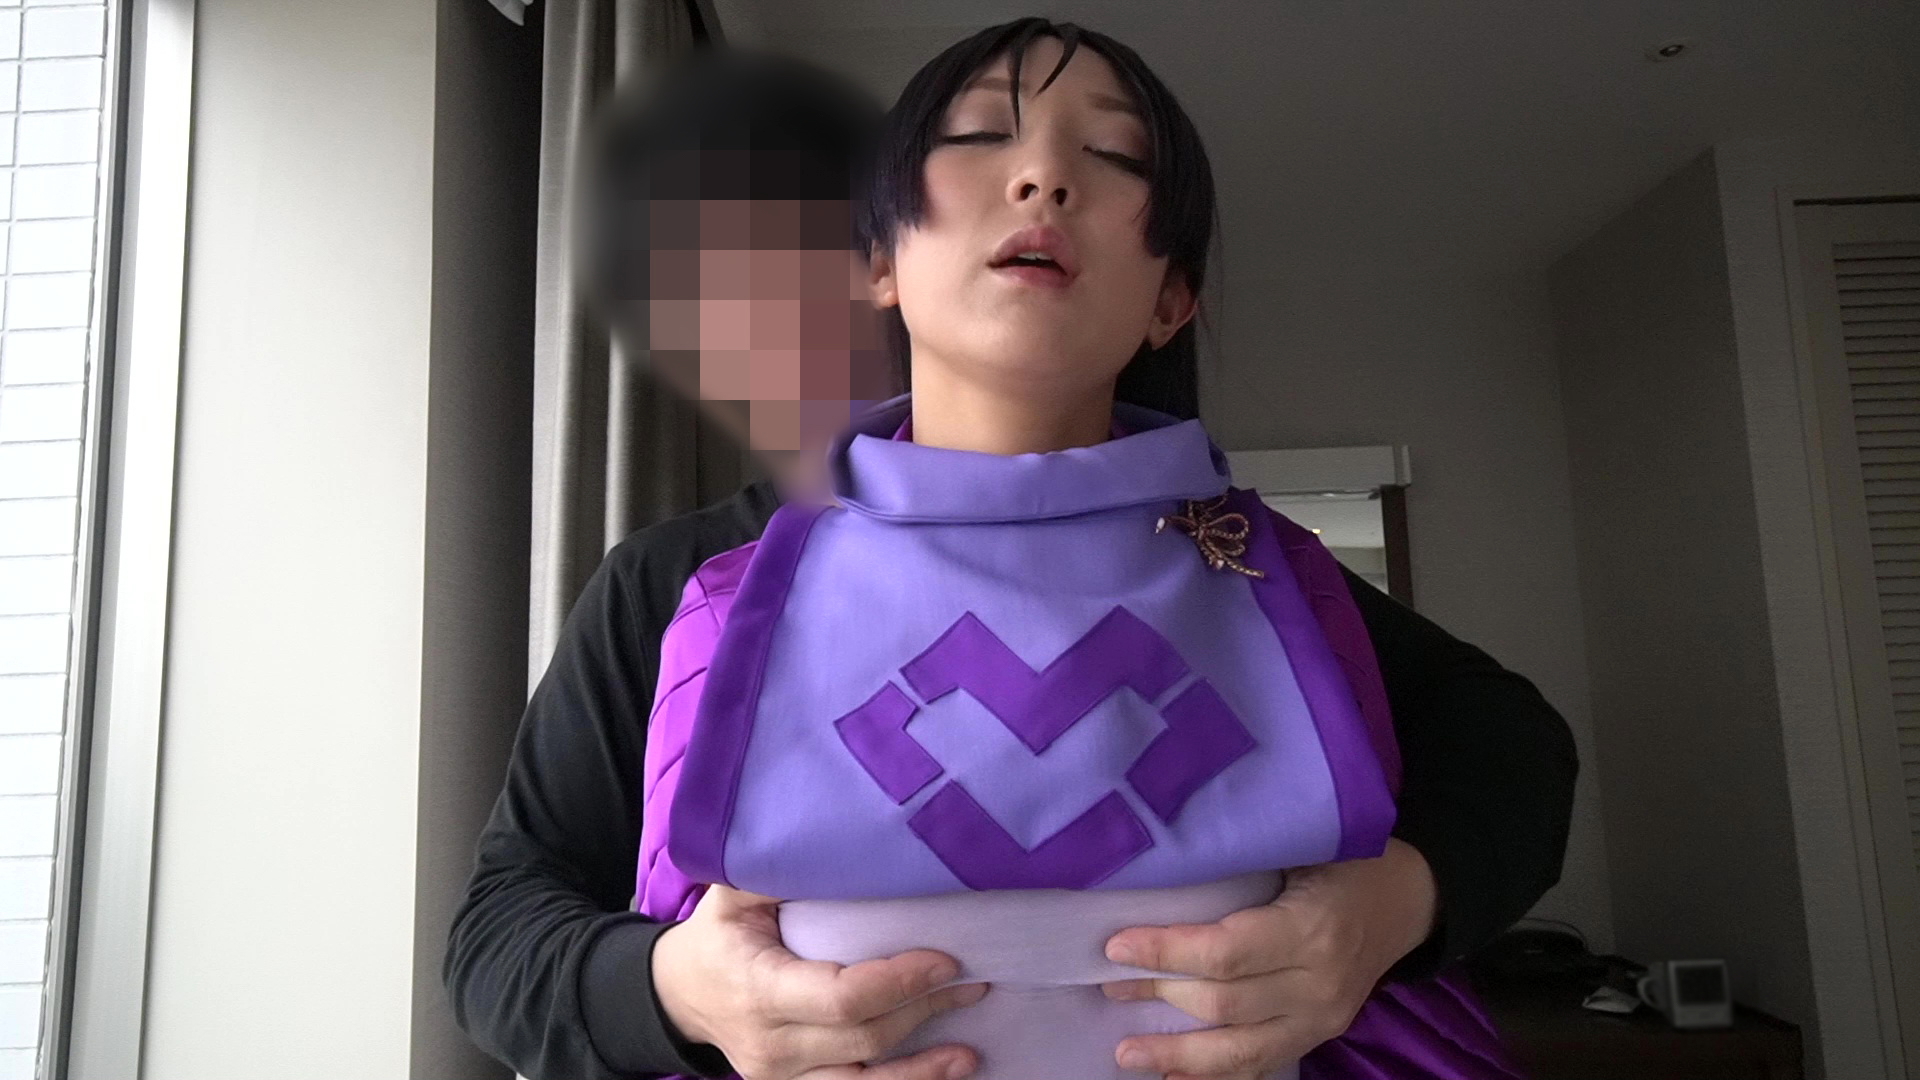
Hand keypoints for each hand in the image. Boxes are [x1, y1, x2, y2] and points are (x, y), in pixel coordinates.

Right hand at [652, 884, 989, 1079]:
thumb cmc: (717, 935)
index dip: (898, 981)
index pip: (841, 996)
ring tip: (969, 1050)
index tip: (945, 960)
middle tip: (973, 982)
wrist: (679, 995)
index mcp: (759, 988)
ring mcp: (782, 1075)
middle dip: (923, 1010)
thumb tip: (833, 836)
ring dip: (922, 1068)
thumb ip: (776, 870)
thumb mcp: (733, 893)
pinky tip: (941, 1072)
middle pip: (863, 1036)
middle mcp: (771, 1043)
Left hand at [1099, 838, 1438, 1078]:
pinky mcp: (1320, 1036)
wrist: (1408, 898)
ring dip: (1178, 1056)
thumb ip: (1239, 867)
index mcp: (1311, 929)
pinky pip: (1262, 1064)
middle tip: (1107, 986)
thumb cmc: (1343, 861)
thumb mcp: (1300, 848)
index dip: (1167, 953)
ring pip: (1240, 1051)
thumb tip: (1155, 876)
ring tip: (1126, 1053)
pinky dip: (1216, 1076)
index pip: (1226, 953)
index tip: (1115, 945)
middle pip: (1224, 1004)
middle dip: (1158, 996)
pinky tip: (1174, 1076)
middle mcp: (1319, 984)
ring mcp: (1322, 1019)